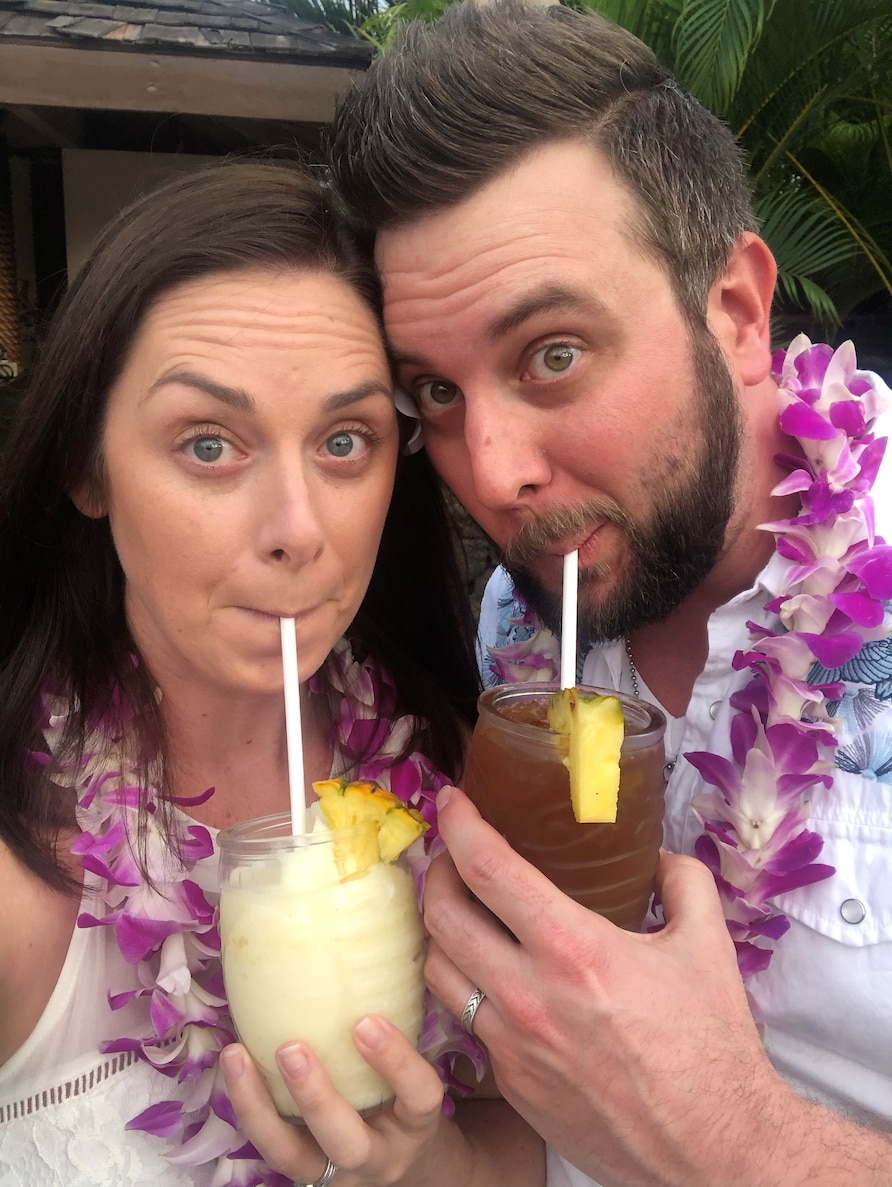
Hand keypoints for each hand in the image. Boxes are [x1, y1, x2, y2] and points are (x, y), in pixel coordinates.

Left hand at [220, 1014, 444, 1185]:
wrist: (406, 1162)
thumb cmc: (409, 1096)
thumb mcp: (421, 1070)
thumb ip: (408, 1021)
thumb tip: (393, 935)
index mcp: (417, 1124)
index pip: (418, 1096)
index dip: (396, 1062)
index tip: (367, 1022)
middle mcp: (379, 1158)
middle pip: (348, 1143)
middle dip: (317, 1098)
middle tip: (291, 1048)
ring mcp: (336, 1173)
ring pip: (292, 1157)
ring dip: (260, 1108)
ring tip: (237, 1055)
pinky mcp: (302, 1170)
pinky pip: (268, 1147)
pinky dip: (247, 1107)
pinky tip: (233, 1063)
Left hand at [424, 786, 799, 1186]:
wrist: (714, 1152)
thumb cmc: (712, 1048)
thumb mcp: (708, 945)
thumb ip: (682, 882)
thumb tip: (658, 856)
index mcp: (575, 951)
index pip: (489, 870)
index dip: (459, 824)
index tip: (451, 800)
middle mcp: (529, 996)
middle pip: (440, 916)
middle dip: (435, 872)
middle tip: (450, 857)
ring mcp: (512, 1046)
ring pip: (438, 971)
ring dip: (440, 932)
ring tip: (462, 914)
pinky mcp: (510, 1085)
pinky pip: (466, 1023)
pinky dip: (468, 988)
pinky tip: (492, 976)